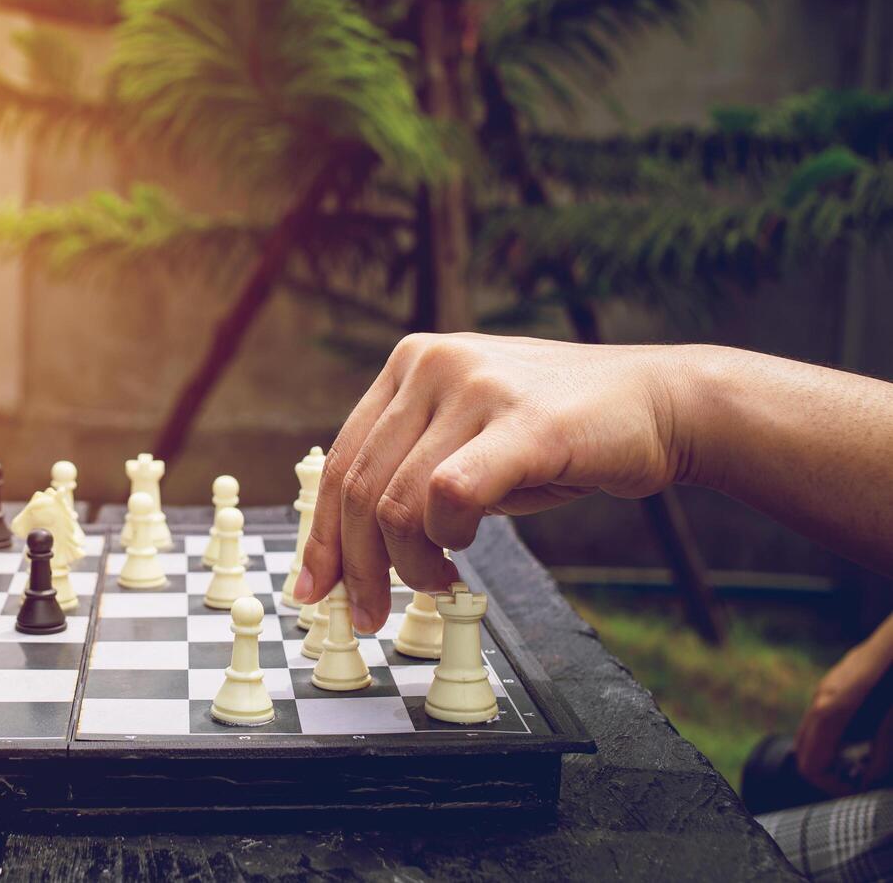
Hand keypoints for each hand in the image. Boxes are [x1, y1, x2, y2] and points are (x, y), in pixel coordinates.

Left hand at [296, 333, 690, 630]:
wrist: (661, 404)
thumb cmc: (560, 434)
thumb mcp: (467, 438)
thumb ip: (412, 469)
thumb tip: (353, 545)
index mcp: (410, 363)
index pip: (343, 461)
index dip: (322, 535)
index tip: (315, 588)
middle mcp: (432, 364)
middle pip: (361, 488)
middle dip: (357, 566)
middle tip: (366, 612)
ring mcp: (474, 387)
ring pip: (399, 501)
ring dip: (411, 563)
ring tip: (437, 581)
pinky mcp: (520, 422)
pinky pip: (451, 494)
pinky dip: (448, 536)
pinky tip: (464, 549)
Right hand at [796, 636, 892, 794]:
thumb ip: (882, 744)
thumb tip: (868, 776)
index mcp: (833, 709)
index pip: (812, 764)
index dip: (833, 787)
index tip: (859, 793)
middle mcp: (822, 698)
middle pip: (805, 752)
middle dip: (828, 775)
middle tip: (858, 784)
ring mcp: (827, 688)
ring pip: (811, 735)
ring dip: (831, 757)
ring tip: (863, 765)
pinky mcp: (837, 683)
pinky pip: (823, 720)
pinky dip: (834, 740)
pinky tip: (862, 740)